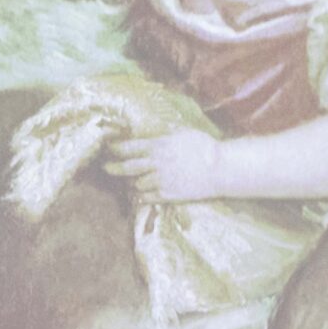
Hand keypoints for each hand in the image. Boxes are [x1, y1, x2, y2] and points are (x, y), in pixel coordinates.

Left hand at [106, 128, 222, 201]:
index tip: (109, 149)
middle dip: (112, 167)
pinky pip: (145, 197)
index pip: (129, 147)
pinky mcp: (167, 195)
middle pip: (126, 167)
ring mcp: (161, 180)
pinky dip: (141, 195)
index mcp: (159, 146)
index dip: (115, 149)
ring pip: (135, 184)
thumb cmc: (205, 147)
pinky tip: (141, 193)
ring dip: (131, 182)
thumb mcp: (184, 133)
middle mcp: (156, 163)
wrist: (221, 169)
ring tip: (131, 181)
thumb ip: (165, 134)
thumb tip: (152, 131)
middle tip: (106, 167)